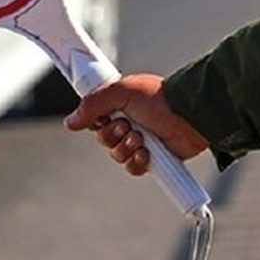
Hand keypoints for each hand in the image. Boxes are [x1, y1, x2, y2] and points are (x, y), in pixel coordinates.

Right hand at [64, 73, 208, 176]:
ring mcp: (140, 141)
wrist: (189, 116)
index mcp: (120, 104)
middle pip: (103, 138)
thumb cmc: (159, 98)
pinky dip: (137, 163)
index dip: (96, 120)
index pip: (95, 117)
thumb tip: (69, 121)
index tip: (103, 117)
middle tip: (127, 126)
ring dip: (126, 148)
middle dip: (112, 135)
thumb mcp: (121, 92)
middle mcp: (128, 122)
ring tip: (141, 139)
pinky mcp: (152, 158)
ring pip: (116, 155)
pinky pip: (132, 168)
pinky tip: (147, 154)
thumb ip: (92, 104)